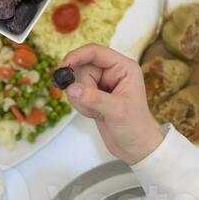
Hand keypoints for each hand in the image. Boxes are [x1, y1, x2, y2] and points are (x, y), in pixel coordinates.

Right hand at [60, 44, 163, 164]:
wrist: (135, 148)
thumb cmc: (135, 127)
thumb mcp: (116, 111)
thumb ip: (93, 98)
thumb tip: (71, 88)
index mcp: (124, 67)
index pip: (95, 52)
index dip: (77, 56)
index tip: (62, 68)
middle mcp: (112, 72)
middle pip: (83, 67)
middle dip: (81, 86)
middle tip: (90, 104)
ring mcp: (102, 84)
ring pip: (77, 81)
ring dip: (81, 99)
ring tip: (96, 112)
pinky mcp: (94, 95)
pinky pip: (77, 93)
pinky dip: (80, 105)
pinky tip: (94, 115)